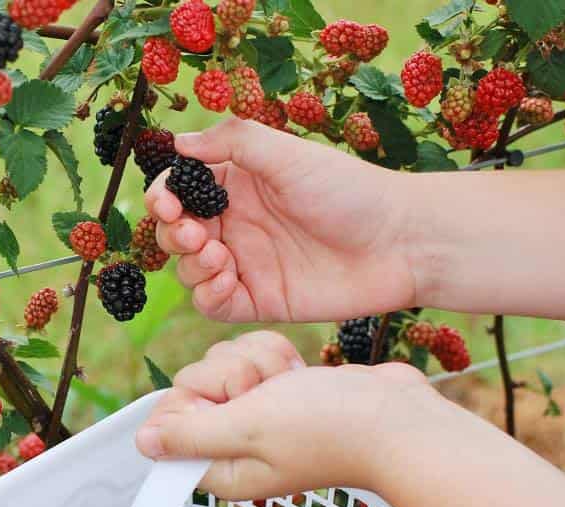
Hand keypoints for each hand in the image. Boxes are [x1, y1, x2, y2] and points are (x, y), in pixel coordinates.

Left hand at [135, 332, 434, 499]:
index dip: (190, 399)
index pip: (170, 424)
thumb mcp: (246, 430)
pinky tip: (297, 371)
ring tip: (287, 383)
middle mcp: (235, 442)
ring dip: (256, 362)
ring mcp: (258, 413)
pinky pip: (252, 355)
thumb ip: (190, 436)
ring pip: (224, 362)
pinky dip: (274, 356)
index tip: (224, 399)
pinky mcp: (279, 388)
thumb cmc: (326, 429)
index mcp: (220, 466)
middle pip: (194, 385)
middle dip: (229, 374)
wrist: (394, 417)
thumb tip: (143, 445)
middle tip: (263, 391)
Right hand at [145, 118, 420, 323]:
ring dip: (191, 265)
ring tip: (217, 257)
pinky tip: (226, 280)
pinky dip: (209, 295)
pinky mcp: (260, 301)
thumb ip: (234, 143)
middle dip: (172, 234)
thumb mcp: (289, 154)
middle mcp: (237, 225)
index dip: (164, 196)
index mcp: (238, 185)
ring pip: (190, 272)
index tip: (166, 201)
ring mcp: (247, 265)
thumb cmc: (350, 191)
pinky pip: (215, 305)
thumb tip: (180, 142)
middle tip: (192, 233)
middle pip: (177, 234)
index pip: (182, 190)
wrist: (400, 244)